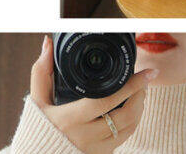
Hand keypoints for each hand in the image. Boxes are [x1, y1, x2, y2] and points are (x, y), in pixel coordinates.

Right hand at [30, 36, 155, 152]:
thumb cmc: (39, 127)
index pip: (109, 100)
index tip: (147, 73)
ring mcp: (94, 150)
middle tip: (145, 79)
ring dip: (140, 108)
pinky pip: (124, 139)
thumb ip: (42, 71)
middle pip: (126, 116)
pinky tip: (132, 110)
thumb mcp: (38, 100)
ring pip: (129, 129)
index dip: (132, 86)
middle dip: (140, 94)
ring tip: (140, 91)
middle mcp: (85, 138)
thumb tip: (47, 42)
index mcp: (71, 120)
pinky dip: (132, 122)